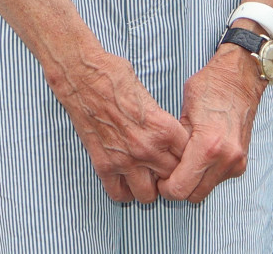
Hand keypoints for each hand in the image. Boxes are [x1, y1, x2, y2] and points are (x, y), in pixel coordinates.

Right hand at [47, 47, 189, 203]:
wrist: (84, 77)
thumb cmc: (116, 77)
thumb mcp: (151, 97)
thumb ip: (163, 122)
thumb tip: (170, 137)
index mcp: (163, 128)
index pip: (188, 157)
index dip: (186, 156)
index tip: (179, 154)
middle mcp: (147, 148)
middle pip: (172, 177)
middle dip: (171, 173)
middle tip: (165, 167)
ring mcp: (124, 160)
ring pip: (148, 195)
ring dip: (150, 187)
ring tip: (147, 176)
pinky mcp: (103, 165)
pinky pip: (119, 195)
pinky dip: (125, 191)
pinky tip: (127, 180)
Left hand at [160, 45, 264, 203]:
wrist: (239, 78)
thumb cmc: (210, 87)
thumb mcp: (184, 112)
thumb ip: (176, 144)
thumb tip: (163, 166)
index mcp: (208, 146)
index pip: (180, 188)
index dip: (165, 186)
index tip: (160, 177)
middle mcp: (225, 159)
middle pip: (193, 196)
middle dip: (178, 187)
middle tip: (170, 171)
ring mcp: (236, 162)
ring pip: (205, 191)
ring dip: (193, 183)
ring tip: (186, 162)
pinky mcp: (241, 162)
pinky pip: (217, 180)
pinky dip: (206, 175)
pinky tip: (200, 157)